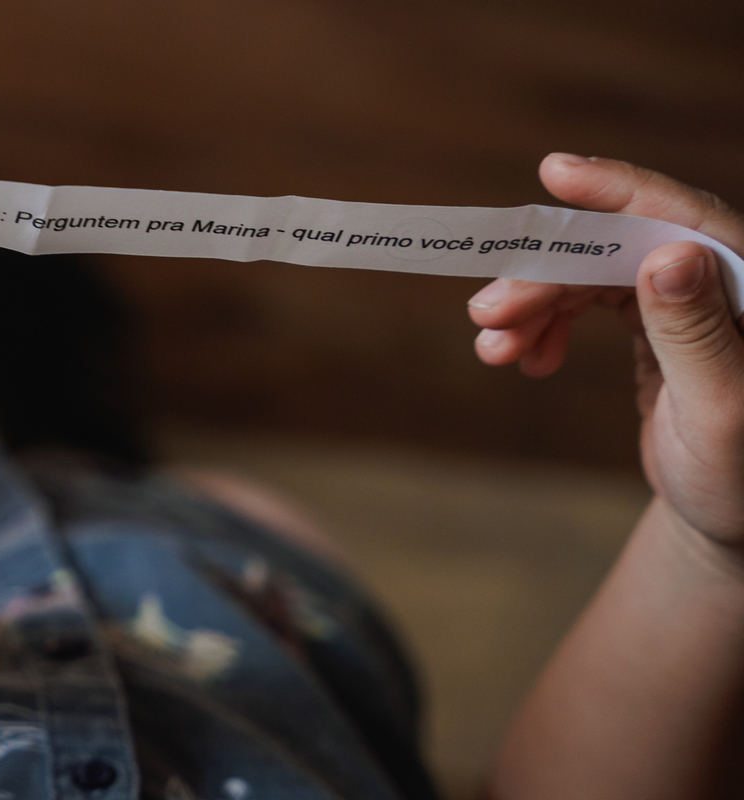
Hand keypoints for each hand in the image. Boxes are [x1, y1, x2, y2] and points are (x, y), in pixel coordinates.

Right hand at [468, 154, 743, 544]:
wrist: (724, 515)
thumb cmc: (738, 476)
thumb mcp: (721, 412)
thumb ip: (697, 334)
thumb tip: (668, 256)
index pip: (683, 220)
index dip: (618, 190)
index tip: (555, 172)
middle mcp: (720, 279)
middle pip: (618, 248)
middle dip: (546, 275)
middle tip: (486, 313)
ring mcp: (684, 298)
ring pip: (592, 273)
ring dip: (534, 304)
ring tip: (493, 350)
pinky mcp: (655, 321)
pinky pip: (586, 301)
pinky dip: (545, 325)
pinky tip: (525, 358)